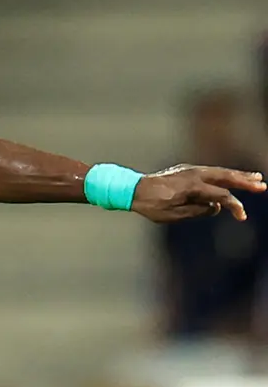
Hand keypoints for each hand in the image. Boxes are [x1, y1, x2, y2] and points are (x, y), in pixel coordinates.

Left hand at [132, 165, 265, 222]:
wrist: (132, 189)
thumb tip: (216, 206)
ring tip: (256, 178)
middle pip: (224, 176)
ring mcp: (189, 170)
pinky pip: (210, 171)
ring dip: (238, 174)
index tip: (242, 216)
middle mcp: (192, 174)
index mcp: (190, 186)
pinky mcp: (187, 171)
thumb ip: (197, 211)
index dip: (233, 205)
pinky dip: (224, 174)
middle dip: (244, 181)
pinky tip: (233, 176)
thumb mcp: (172, 215)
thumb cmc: (150, 205)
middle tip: (262, 186)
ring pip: (219, 171)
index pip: (220, 195)